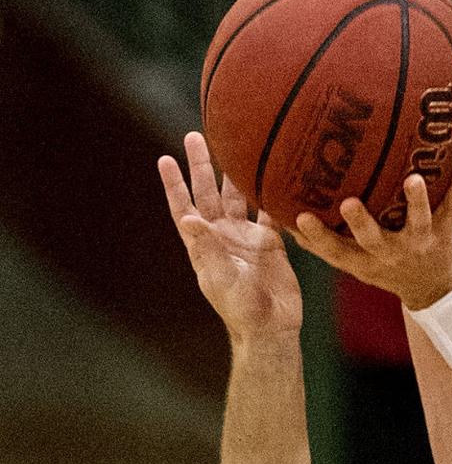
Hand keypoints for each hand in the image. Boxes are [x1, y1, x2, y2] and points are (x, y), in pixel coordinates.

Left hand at [159, 133, 301, 343]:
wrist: (271, 328)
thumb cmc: (240, 309)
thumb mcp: (221, 277)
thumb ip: (207, 248)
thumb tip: (188, 219)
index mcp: (204, 244)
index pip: (184, 208)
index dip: (174, 185)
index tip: (165, 159)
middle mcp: (222, 235)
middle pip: (209, 194)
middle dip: (202, 166)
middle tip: (195, 135)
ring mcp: (246, 238)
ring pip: (238, 197)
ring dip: (236, 173)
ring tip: (237, 145)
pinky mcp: (271, 243)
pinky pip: (270, 212)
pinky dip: (271, 194)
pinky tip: (274, 174)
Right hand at [293, 161, 451, 309]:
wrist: (435, 287)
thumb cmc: (384, 265)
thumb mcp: (353, 261)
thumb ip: (320, 241)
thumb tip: (276, 214)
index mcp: (365, 261)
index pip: (336, 252)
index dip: (318, 238)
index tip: (300, 218)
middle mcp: (391, 254)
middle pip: (374, 240)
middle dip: (362, 223)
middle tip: (350, 203)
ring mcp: (419, 243)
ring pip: (417, 222)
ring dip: (416, 201)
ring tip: (414, 180)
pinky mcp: (445, 232)